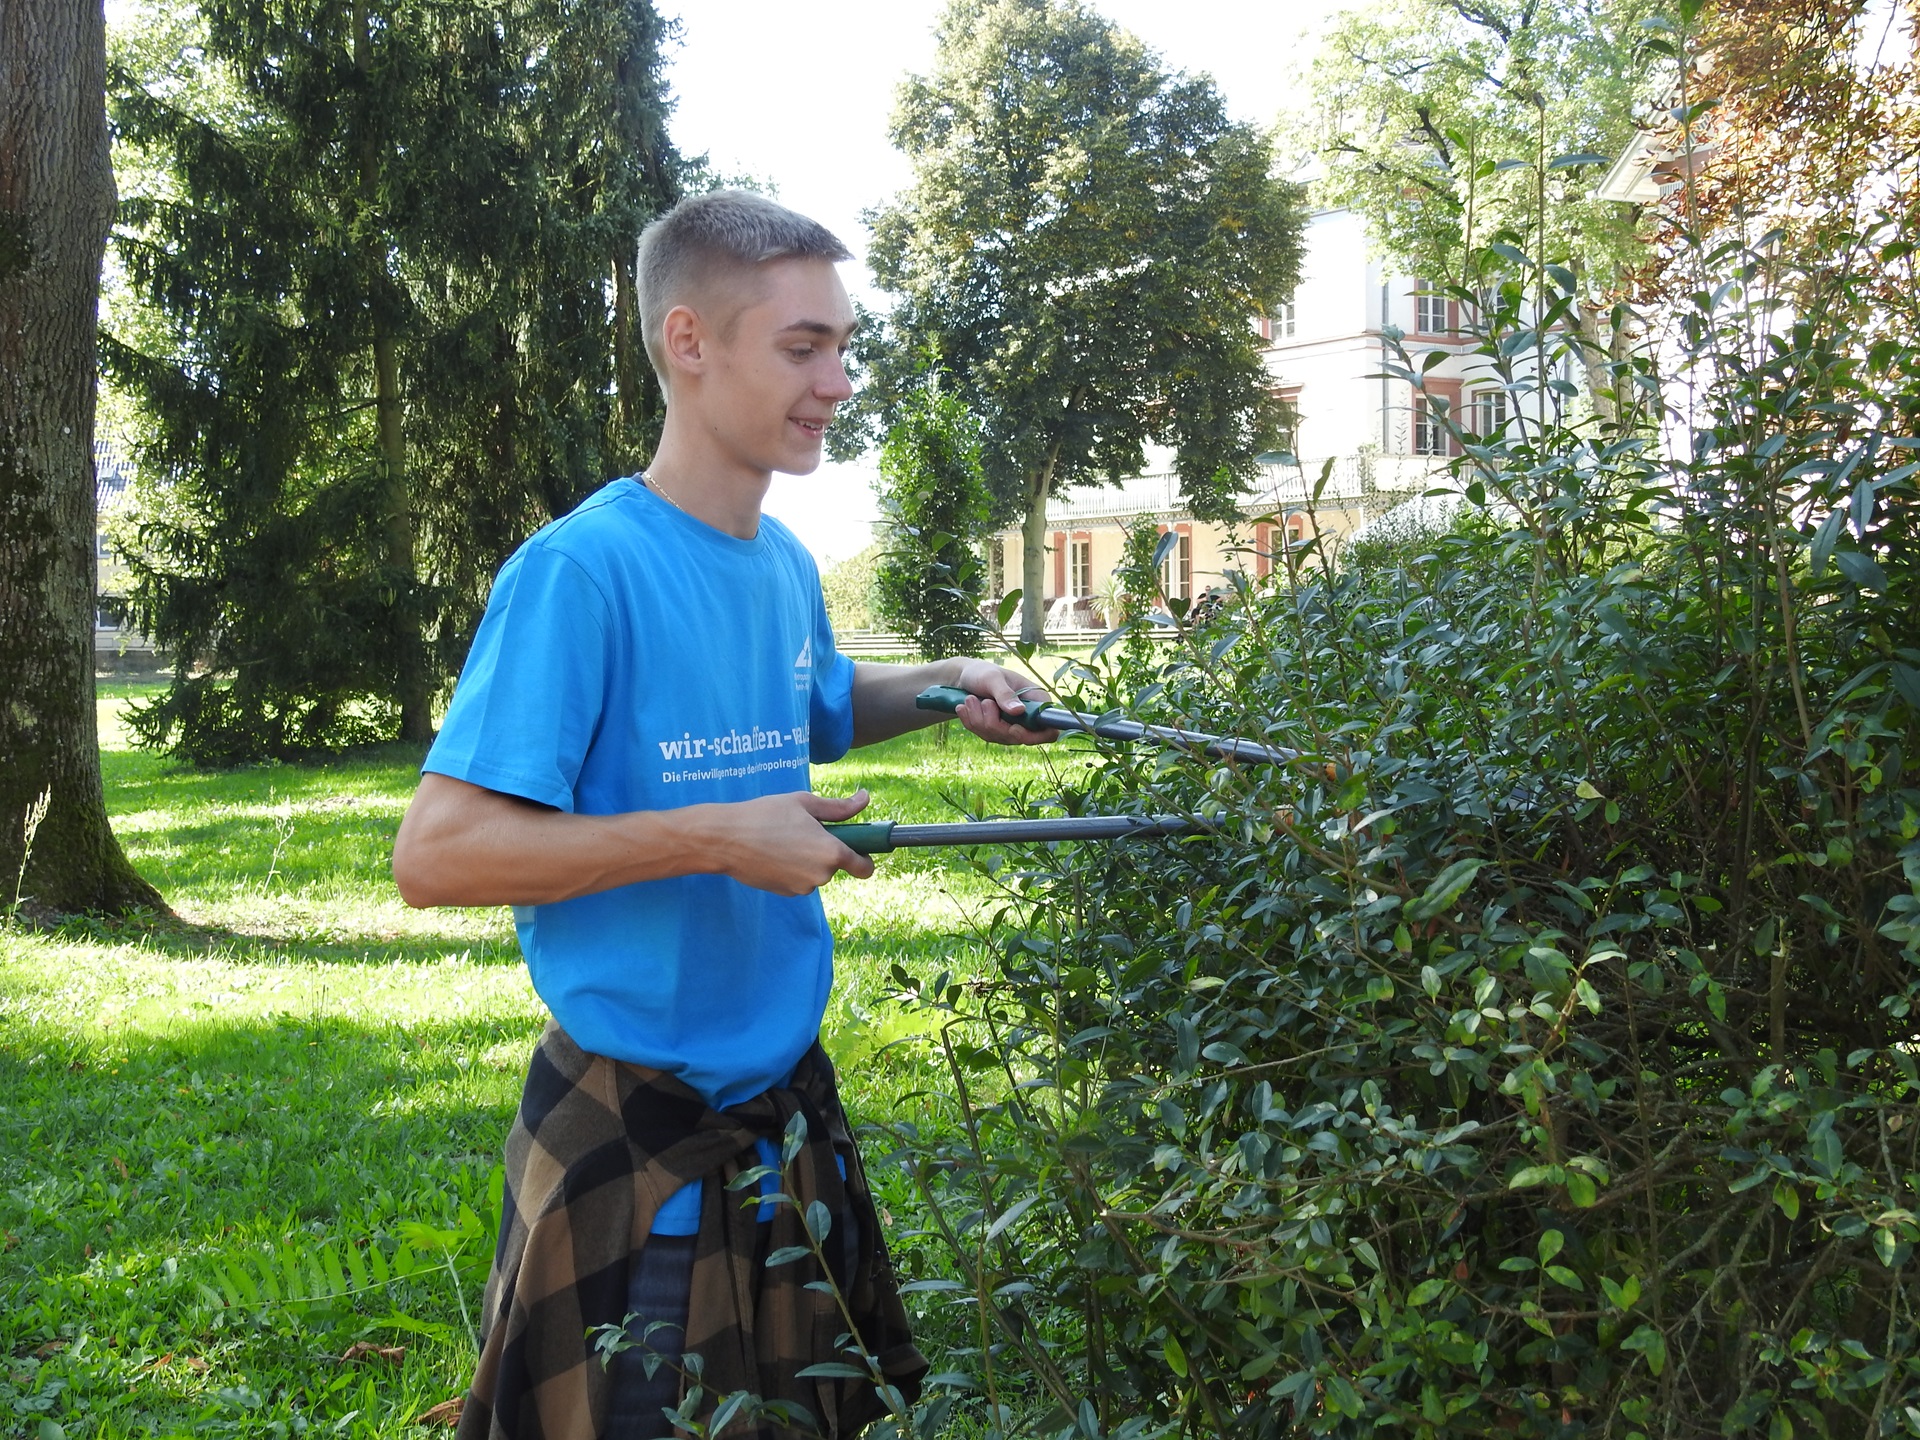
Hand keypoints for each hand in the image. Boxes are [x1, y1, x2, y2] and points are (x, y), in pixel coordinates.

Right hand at [700, 789, 875, 894]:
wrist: (726, 839)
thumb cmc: (765, 815)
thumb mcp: (805, 803)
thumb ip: (839, 807)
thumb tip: (864, 799)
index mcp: (831, 851)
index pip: (864, 868)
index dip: (865, 859)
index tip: (859, 849)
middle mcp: (820, 875)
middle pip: (836, 866)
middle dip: (826, 851)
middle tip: (803, 831)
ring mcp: (802, 887)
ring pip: (816, 873)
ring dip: (808, 860)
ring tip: (784, 839)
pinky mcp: (786, 892)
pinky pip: (799, 880)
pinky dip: (793, 869)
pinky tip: (774, 852)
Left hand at [950, 660, 1060, 745]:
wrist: (964, 677)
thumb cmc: (983, 672)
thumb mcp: (992, 678)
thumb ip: (1005, 694)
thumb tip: (1019, 711)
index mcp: (1036, 700)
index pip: (1048, 730)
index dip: (1034, 736)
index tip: (1013, 729)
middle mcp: (1027, 716)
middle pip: (1017, 737)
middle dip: (994, 723)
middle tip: (984, 702)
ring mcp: (1011, 725)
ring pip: (997, 737)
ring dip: (979, 719)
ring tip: (970, 699)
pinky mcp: (996, 730)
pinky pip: (984, 735)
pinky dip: (971, 722)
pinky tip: (964, 708)